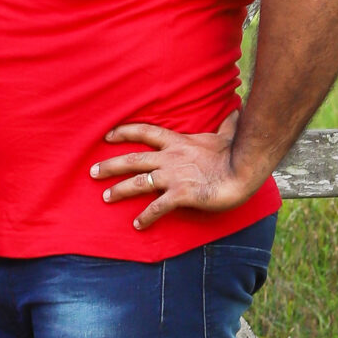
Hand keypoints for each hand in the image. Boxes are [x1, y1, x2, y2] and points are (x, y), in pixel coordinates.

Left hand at [91, 112, 253, 232]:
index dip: (124, 132)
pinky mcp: (181, 194)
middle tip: (92, 172)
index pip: (145, 132)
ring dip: (119, 190)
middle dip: (110, 165)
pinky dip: (146, 216)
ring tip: (105, 197)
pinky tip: (137, 224)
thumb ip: (226, 126)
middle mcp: (170, 158)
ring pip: (138, 182)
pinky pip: (158, 207)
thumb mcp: (226, 136)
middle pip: (133, 159)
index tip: (107, 136)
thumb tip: (237, 112)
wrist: (245, 170)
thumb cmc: (236, 153)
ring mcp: (174, 176)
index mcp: (178, 142)